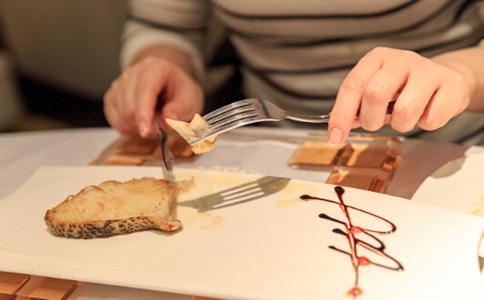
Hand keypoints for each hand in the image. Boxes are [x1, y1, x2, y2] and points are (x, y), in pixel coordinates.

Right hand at [104, 57, 203, 136]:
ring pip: (121, 114)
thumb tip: (168, 119)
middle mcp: (133, 72)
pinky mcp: (112, 96)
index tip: (146, 132)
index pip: (145, 91)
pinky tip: (140, 123)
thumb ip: (181, 109)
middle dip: (144, 124)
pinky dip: (127, 127)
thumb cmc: (180, 93)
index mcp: (155, 68)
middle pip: (129, 105)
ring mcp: (120, 83)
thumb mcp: (191, 100)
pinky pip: (114, 118)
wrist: (170, 87)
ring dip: (137, 126)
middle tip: (160, 128)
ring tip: (152, 122)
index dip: (144, 114)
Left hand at [328, 47, 475, 144]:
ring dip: (401, 125)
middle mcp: (400, 59)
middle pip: (375, 94)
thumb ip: (355, 108)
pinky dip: (425, 124)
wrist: (447, 79)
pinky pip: (431, 119)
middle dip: (371, 120)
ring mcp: (427, 70)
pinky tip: (427, 112)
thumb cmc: (404, 89)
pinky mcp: (451, 85)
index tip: (335, 137)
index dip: (341, 115)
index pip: (352, 86)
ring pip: (404, 111)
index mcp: (376, 59)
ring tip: (405, 117)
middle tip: (376, 123)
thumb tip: (338, 128)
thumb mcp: (376, 91)